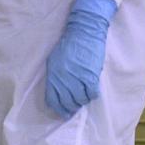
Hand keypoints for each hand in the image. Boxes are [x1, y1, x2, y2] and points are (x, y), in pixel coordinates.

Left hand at [44, 0, 117, 118]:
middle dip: (71, 108)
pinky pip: (91, 94)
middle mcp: (63, 79)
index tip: (63, 112)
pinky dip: (91, 95)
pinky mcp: (90, 76)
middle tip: (74, 107)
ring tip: (83, 96)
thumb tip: (56, 93)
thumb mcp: (54, 60)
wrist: (83, 32)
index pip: (52, 100)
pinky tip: (90, 90)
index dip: (58, 109)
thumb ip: (55, 76)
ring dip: (82, 100)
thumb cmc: (68, 45)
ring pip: (80, 100)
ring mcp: (77, 78)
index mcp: (53, 75)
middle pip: (67, 103)